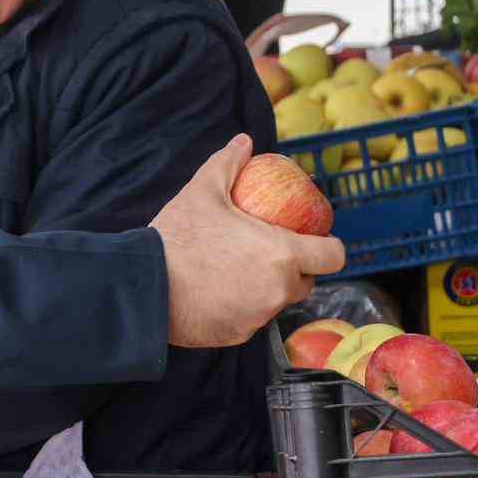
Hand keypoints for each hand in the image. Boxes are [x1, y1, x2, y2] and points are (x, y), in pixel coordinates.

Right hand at [152, 134, 345, 347]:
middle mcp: (278, 290)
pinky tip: (216, 292)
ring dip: (267, 288)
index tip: (316, 240)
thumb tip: (244, 142)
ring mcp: (259, 317)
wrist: (144, 286)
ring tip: (237, 271)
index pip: (333, 256)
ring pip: (276, 301)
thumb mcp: (202, 192)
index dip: (329, 246)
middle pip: (307, 281)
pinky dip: (241, 307)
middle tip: (270, 253)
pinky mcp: (238, 335)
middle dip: (296, 269)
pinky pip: (251, 319)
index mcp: (282, 254)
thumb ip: (228, 164)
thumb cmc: (178, 238)